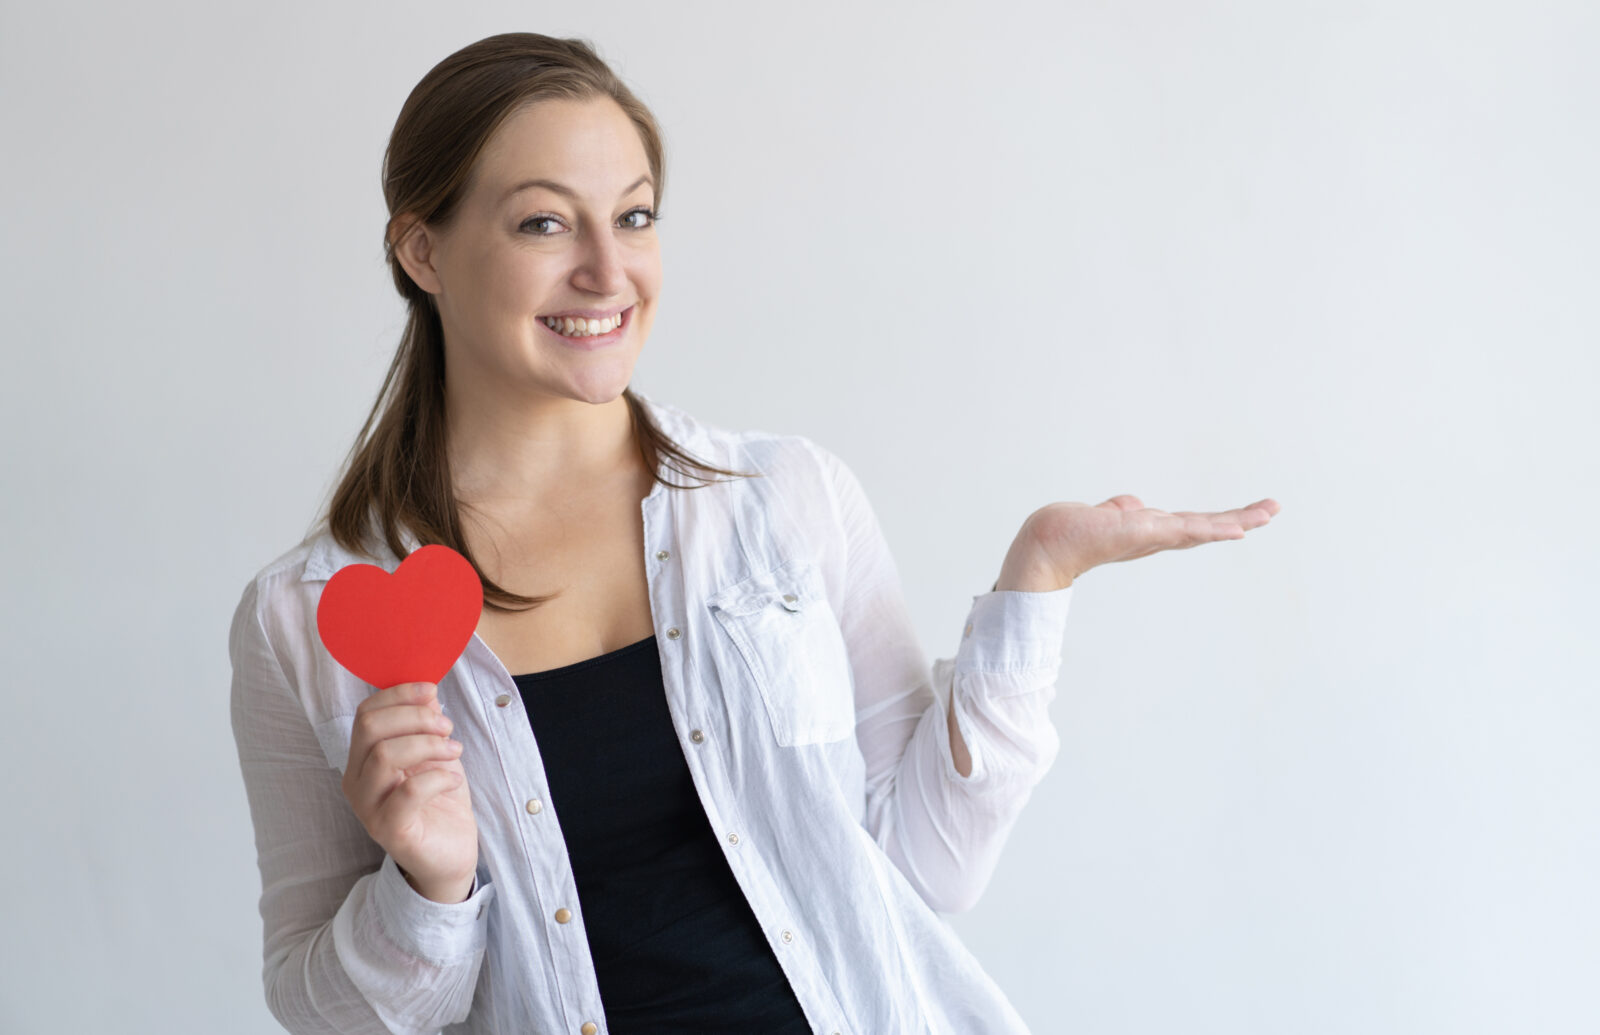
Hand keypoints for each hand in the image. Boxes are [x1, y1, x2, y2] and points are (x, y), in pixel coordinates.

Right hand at [342, 681, 477, 902]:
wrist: (449, 852)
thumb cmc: (438, 800)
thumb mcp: (435, 753)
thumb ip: (425, 724)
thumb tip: (427, 692)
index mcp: (362, 759)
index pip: (365, 714)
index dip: (398, 695)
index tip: (431, 691)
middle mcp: (356, 781)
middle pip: (370, 729)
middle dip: (414, 717)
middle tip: (446, 725)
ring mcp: (368, 807)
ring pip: (384, 755)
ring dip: (428, 744)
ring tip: (454, 750)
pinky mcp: (389, 829)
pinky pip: (408, 791)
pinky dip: (437, 777)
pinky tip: (454, 779)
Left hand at [997, 495, 1281, 590]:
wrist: (1045, 545)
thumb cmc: (1069, 533)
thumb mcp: (1103, 516)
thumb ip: (1121, 510)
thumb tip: (1133, 505)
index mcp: (1148, 533)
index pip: (1191, 526)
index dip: (1219, 522)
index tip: (1249, 516)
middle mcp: (1153, 538)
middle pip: (1204, 528)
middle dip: (1240, 519)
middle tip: (1274, 509)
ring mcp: (1149, 536)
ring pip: (1200, 529)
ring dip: (1235, 522)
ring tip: (1265, 516)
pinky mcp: (1140, 532)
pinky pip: (1181, 530)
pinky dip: (1209, 530)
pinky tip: (1233, 530)